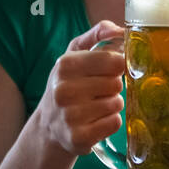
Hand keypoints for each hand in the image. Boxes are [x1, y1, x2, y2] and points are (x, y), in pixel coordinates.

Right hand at [36, 21, 125, 156]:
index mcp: (65, 65)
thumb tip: (120, 30)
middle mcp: (64, 90)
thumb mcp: (75, 53)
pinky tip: (95, 121)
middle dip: (112, 87)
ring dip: (111, 105)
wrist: (48, 126)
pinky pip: (114, 123)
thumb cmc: (68, 84)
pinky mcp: (79, 138)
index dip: (117, 66)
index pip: (113, 61)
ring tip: (94, 106)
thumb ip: (98, 34)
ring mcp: (70, 116)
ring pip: (117, 104)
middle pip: (116, 83)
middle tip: (98, 91)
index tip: (109, 70)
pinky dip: (110, 122)